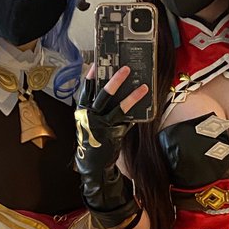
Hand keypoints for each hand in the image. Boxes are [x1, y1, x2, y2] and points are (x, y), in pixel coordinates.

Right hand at [74, 66, 147, 228]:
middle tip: (126, 69)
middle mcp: (90, 116)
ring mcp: (102, 125)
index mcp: (82, 111)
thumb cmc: (91, 139)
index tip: (94, 63)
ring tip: (144, 87)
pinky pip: (126, 121)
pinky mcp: (113, 133)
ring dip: (132, 96)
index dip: (90, 77)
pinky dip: (135, 113)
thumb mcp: (87, 122)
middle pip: (103, 95)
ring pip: (118, 107)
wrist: (92, 164)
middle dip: (115, 81)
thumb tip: (112, 90)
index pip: (85, 90)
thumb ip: (95, 108)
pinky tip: (146, 105)